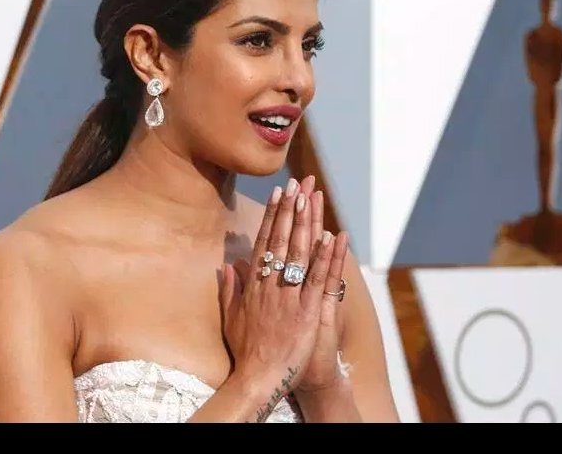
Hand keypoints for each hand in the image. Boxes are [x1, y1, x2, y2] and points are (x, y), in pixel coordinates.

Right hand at [219, 178, 339, 419]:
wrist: (258, 378)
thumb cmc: (246, 351)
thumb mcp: (231, 317)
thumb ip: (230, 290)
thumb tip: (228, 265)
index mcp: (254, 285)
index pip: (264, 242)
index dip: (273, 216)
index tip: (279, 193)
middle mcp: (270, 285)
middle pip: (281, 240)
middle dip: (290, 209)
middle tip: (298, 182)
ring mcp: (289, 296)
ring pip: (298, 253)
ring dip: (306, 223)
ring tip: (311, 197)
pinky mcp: (307, 311)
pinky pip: (318, 279)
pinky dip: (326, 257)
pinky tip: (333, 236)